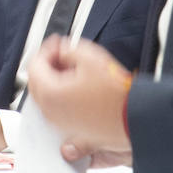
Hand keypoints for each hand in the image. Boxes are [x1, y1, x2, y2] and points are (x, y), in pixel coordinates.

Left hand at [26, 35, 133, 166]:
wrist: (137, 119)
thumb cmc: (117, 95)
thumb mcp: (91, 58)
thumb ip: (68, 50)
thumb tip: (60, 50)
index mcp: (50, 93)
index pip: (35, 66)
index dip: (46, 50)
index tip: (57, 43)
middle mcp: (50, 112)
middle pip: (36, 81)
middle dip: (47, 64)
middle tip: (61, 53)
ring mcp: (59, 123)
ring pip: (46, 95)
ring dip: (53, 79)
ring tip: (72, 67)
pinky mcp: (71, 130)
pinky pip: (57, 108)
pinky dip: (61, 94)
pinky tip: (78, 85)